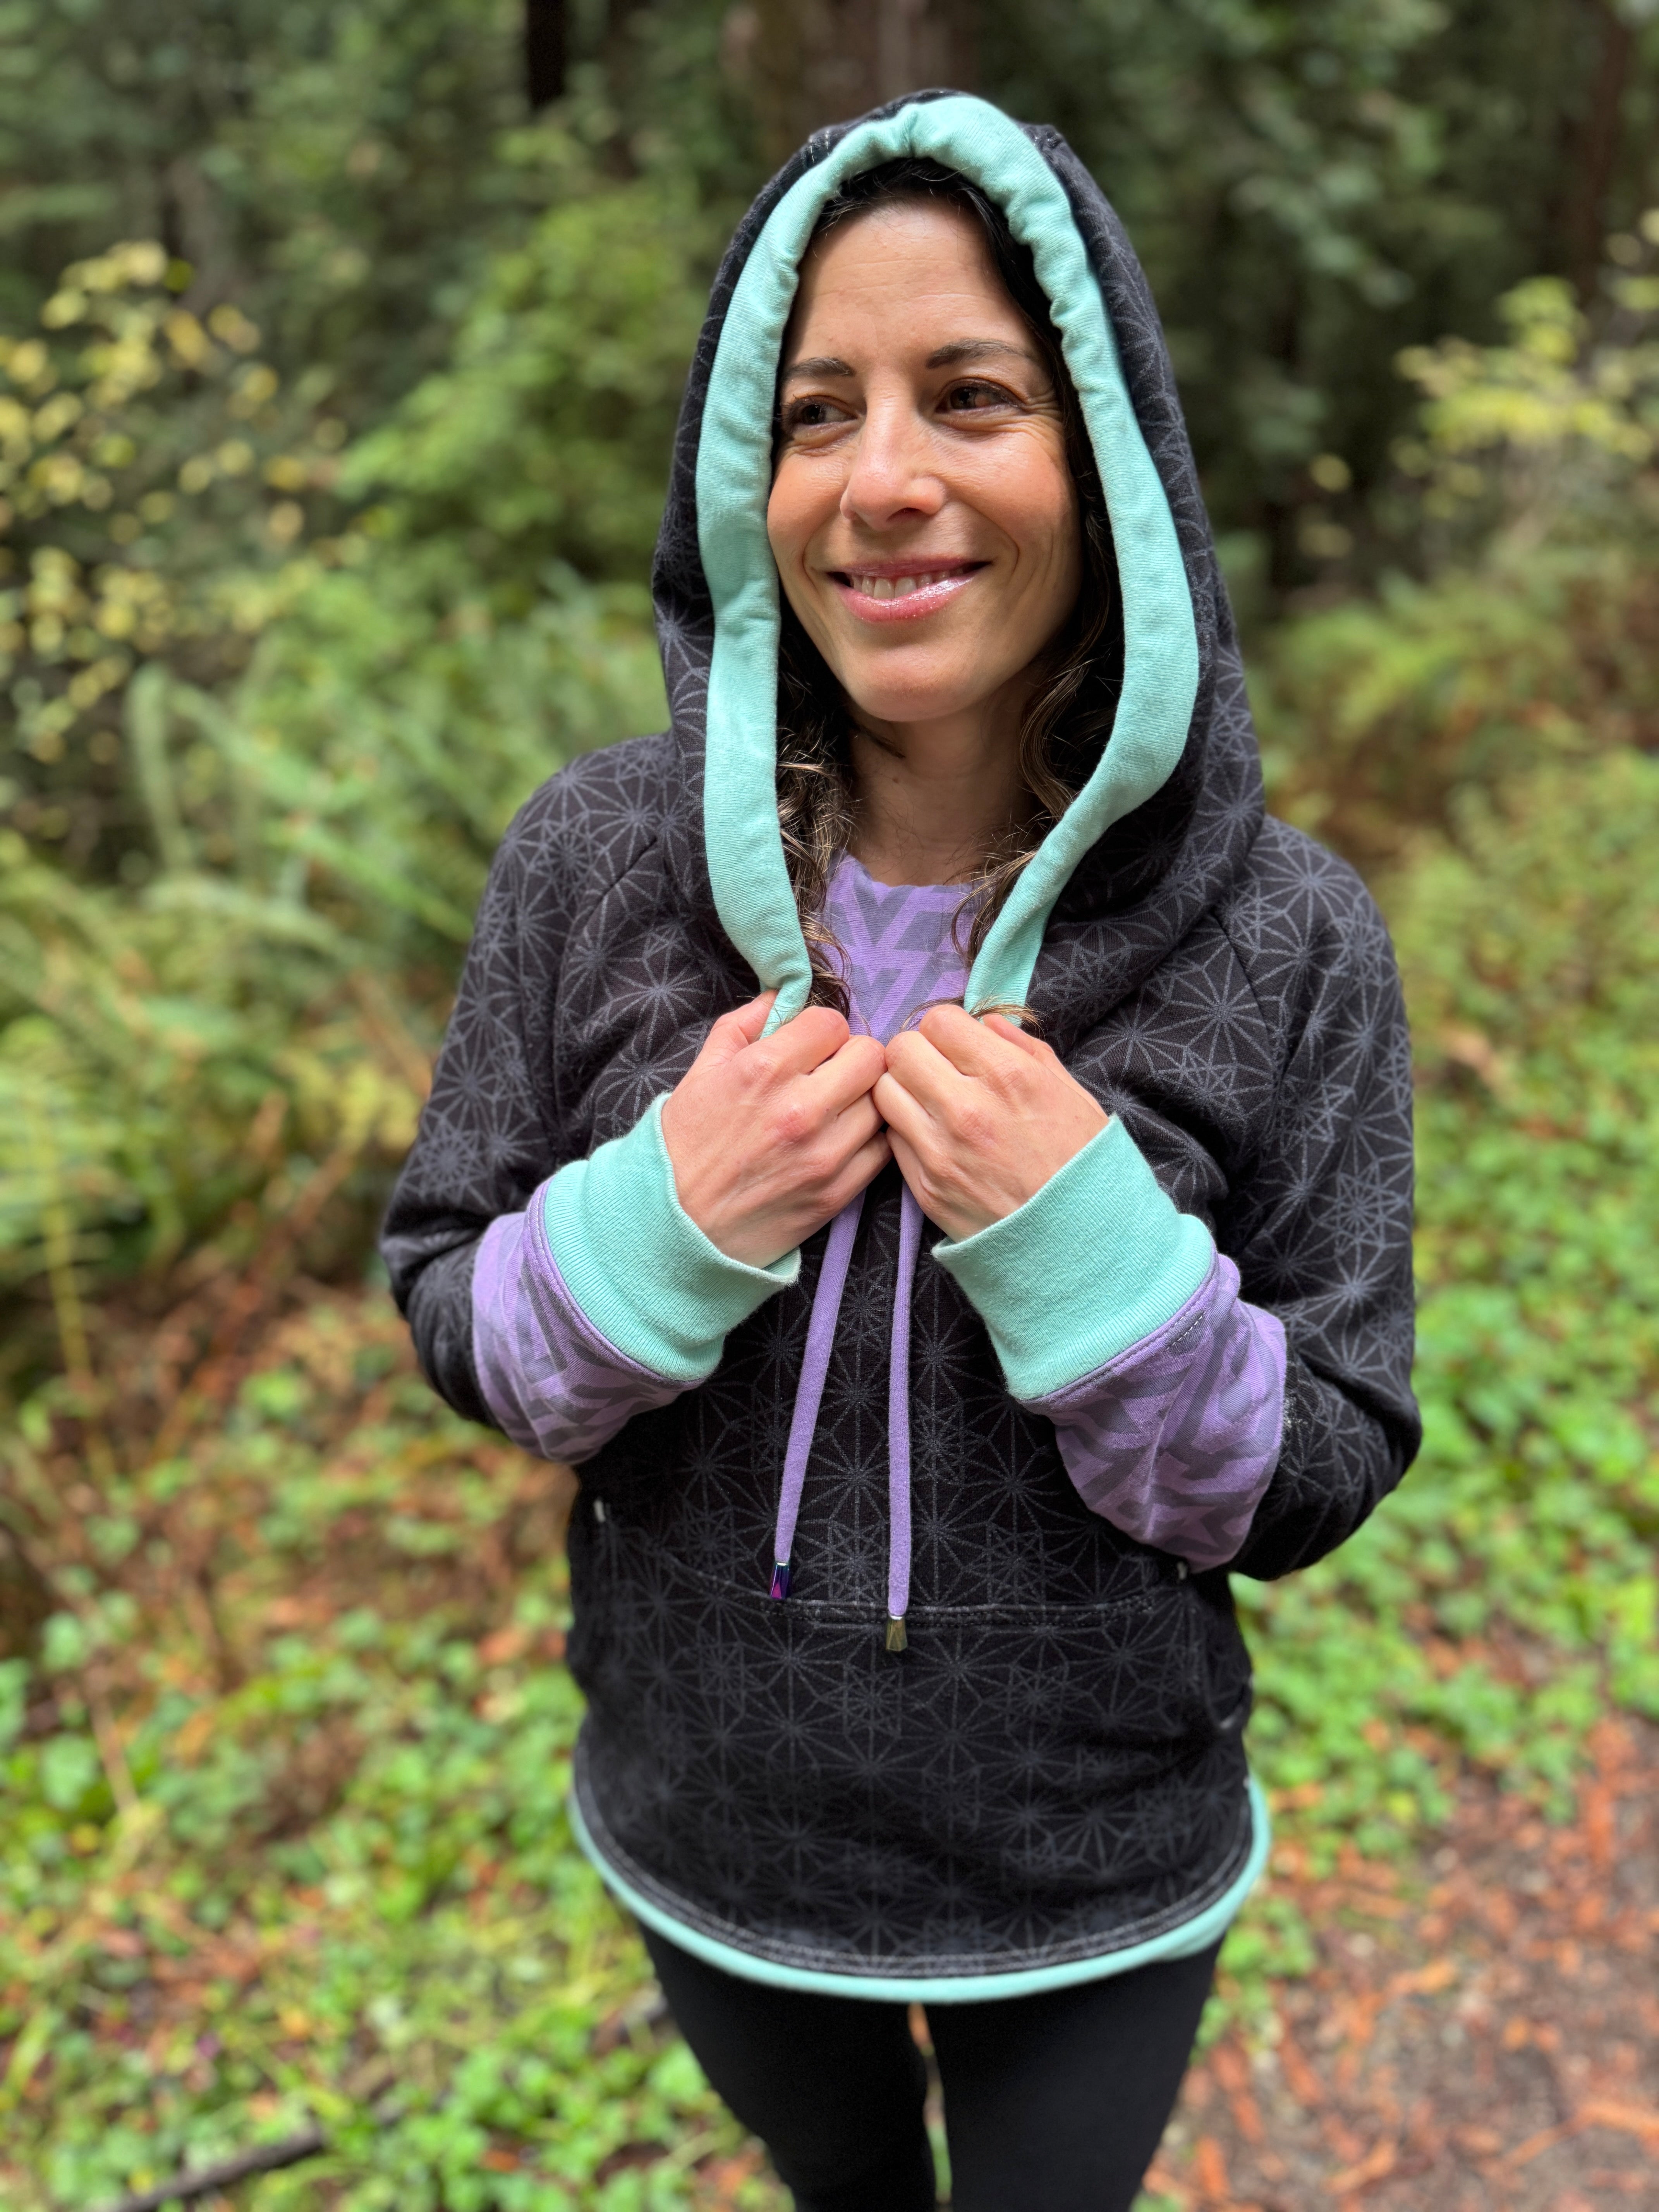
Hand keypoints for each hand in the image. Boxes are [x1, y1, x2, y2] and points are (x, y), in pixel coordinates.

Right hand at [661, 993, 889, 1267]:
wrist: (676, 1224)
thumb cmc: (686, 1144)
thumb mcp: (703, 1071)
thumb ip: (744, 1024)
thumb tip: (783, 995)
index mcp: (763, 1070)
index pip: (833, 1023)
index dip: (823, 1031)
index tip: (813, 1047)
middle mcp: (800, 1109)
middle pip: (871, 1057)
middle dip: (853, 1058)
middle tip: (834, 1074)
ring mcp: (823, 1154)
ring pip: (882, 1102)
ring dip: (863, 1100)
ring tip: (837, 1109)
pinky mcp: (837, 1192)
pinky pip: (882, 1149)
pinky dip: (869, 1140)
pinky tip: (842, 1141)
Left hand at [875, 1007, 1107, 1240]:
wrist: (1080, 1241)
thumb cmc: (1082, 1164)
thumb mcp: (1071, 1093)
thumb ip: (1025, 1049)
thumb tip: (987, 1022)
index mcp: (1008, 1077)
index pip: (939, 1021)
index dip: (948, 1030)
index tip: (960, 1045)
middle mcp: (967, 1110)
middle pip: (901, 1049)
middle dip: (919, 1053)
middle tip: (939, 1070)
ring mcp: (940, 1152)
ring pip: (884, 1091)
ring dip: (903, 1090)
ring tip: (931, 1102)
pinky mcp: (925, 1188)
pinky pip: (891, 1137)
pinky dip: (905, 1130)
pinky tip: (934, 1138)